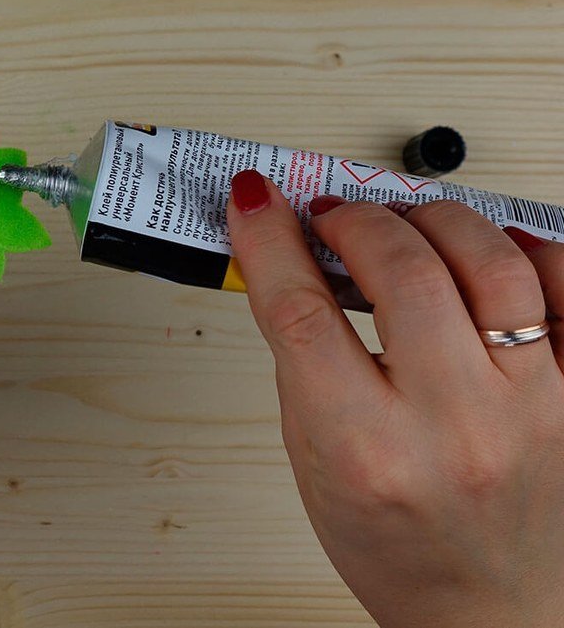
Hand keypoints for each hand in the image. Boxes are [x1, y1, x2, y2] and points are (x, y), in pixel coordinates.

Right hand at [226, 170, 563, 627]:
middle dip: (353, 221)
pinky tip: (486, 253)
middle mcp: (456, 426)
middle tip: (334, 218)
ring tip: (406, 226)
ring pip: (492, 261)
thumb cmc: (397, 549)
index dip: (268, 239)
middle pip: (401, 270)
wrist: (490, 610)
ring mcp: (533, 408)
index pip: (301, 311)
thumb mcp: (312, 462)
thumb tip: (293, 265)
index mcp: (366, 452)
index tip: (256, 202)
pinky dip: (525, 250)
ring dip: (432, 220)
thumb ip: (303, 362)